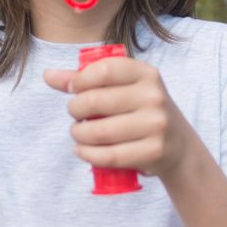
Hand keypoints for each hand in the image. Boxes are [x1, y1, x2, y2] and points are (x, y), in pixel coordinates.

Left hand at [44, 56, 192, 179]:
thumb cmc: (140, 110)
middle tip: (75, 116)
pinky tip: (82, 151)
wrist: (178, 145)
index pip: (104, 70)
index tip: (73, 90)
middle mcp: (154, 96)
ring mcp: (156, 124)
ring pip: (99, 131)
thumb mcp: (122, 88)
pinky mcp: (154, 151)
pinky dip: (88, 155)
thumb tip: (48, 75)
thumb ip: (85, 80)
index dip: (80, 80)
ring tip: (78, 134)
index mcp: (146, 73)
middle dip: (75, 110)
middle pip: (95, 101)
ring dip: (78, 134)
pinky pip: (110, 155)